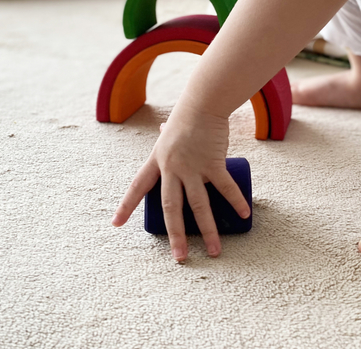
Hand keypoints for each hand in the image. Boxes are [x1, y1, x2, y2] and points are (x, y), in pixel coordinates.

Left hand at [112, 103, 250, 260]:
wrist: (203, 103)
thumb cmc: (187, 116)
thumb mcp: (169, 129)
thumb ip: (165, 135)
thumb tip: (161, 130)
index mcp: (157, 161)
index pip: (137, 187)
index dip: (126, 206)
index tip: (116, 224)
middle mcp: (172, 168)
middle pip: (171, 207)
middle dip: (175, 235)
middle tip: (180, 257)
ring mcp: (192, 167)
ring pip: (199, 205)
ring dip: (208, 230)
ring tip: (214, 250)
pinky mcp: (213, 163)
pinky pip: (225, 187)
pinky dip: (236, 201)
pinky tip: (244, 215)